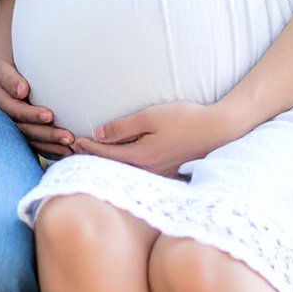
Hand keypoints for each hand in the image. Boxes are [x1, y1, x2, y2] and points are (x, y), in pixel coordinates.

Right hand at [0, 56, 74, 156]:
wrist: (6, 65)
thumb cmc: (11, 60)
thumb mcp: (6, 65)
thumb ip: (11, 77)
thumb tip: (23, 91)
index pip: (14, 109)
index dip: (31, 114)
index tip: (49, 115)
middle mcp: (4, 112)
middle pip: (24, 128)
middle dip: (46, 134)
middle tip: (68, 137)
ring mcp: (13, 122)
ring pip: (31, 139)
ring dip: (51, 144)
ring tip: (71, 145)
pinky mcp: (23, 129)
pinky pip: (36, 144)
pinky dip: (51, 150)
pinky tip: (66, 152)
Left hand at [72, 102, 227, 177]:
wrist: (219, 131)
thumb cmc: (185, 119)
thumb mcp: (150, 117)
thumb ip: (123, 127)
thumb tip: (99, 134)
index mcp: (140, 157)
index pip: (106, 154)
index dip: (88, 147)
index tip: (74, 141)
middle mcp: (147, 170)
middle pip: (113, 167)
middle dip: (93, 159)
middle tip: (74, 153)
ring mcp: (159, 174)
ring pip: (126, 171)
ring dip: (108, 164)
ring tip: (92, 157)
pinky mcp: (168, 172)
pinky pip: (139, 171)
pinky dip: (124, 166)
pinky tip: (121, 162)